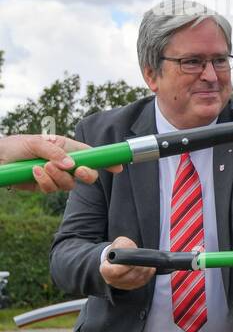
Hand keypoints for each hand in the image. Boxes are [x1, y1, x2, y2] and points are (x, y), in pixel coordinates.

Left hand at [0, 134, 121, 192]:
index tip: (118, 167)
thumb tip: (71, 165)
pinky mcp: (44, 186)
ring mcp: (55, 176)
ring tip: (42, 166)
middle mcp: (65, 163)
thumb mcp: (36, 142)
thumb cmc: (16, 145)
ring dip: (58, 177)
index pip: (91, 154)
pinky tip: (34, 172)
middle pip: (87, 174)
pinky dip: (44, 181)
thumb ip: (54, 152)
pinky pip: (51, 189)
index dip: (106, 161)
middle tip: (79, 170)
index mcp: (68, 148)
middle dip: (86, 174)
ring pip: (69, 184)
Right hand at [101, 236, 156, 290]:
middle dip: (138, 268)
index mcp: (106, 269)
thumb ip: (122, 245)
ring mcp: (122, 284)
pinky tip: (151, 269)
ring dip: (144, 272)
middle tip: (144, 261)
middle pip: (128, 277)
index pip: (115, 271)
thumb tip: (130, 250)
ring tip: (149, 264)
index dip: (125, 267)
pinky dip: (148, 276)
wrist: (118, 258)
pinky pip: (141, 283)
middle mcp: (112, 279)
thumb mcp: (118, 243)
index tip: (131, 261)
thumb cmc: (117, 251)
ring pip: (136, 281)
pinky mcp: (131, 286)